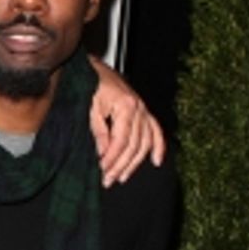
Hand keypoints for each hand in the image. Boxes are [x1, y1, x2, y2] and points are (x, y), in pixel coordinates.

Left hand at [87, 57, 165, 185]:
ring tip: (122, 177)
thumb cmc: (91, 85)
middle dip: (121, 165)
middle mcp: (140, 108)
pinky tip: (156, 161)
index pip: (121, 141)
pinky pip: (156, 131)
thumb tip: (104, 153)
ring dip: (134, 163)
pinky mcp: (144, 111)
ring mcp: (144, 110)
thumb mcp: (91, 108)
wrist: (96, 69)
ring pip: (144, 143)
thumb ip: (99, 131)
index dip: (112, 158)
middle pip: (134, 145)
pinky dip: (158, 146)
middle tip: (108, 180)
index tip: (103, 170)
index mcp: (126, 106)